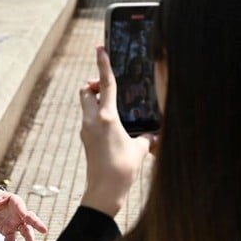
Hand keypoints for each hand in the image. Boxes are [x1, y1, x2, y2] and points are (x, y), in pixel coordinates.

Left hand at [0, 188, 46, 240]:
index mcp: (15, 201)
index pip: (20, 205)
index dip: (22, 210)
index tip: (25, 215)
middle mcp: (19, 213)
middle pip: (29, 219)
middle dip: (36, 224)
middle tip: (44, 230)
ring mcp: (15, 223)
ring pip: (25, 231)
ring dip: (29, 238)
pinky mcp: (9, 231)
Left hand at [79, 46, 154, 217]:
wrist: (104, 191)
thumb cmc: (122, 170)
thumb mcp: (139, 150)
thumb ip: (146, 138)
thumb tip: (154, 136)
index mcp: (107, 117)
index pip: (106, 84)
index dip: (103, 64)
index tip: (99, 48)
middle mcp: (92, 120)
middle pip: (86, 91)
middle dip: (94, 85)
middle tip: (107, 88)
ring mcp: (86, 130)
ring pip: (85, 105)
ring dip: (94, 100)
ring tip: (112, 107)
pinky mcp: (86, 140)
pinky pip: (89, 120)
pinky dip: (96, 116)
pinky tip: (111, 126)